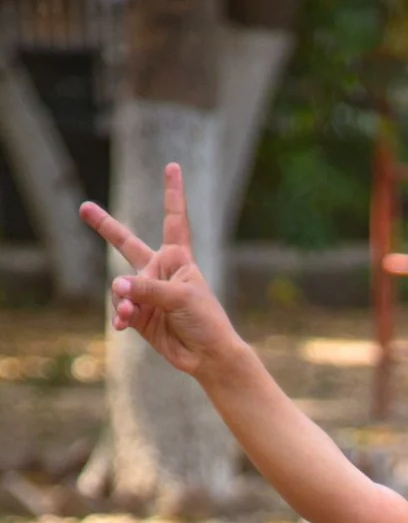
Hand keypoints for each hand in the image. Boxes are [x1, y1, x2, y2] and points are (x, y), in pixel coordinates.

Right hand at [79, 162, 236, 375]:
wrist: (207, 356)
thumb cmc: (205, 320)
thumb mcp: (180, 297)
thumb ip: (147, 290)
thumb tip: (117, 287)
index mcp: (178, 258)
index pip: (174, 219)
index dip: (173, 194)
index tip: (173, 166)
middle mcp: (160, 271)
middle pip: (127, 243)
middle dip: (105, 227)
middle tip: (84, 208)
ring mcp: (147, 293)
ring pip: (121, 287)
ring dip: (124, 300)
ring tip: (130, 313)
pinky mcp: (140, 315)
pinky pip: (121, 309)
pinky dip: (121, 316)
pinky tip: (123, 323)